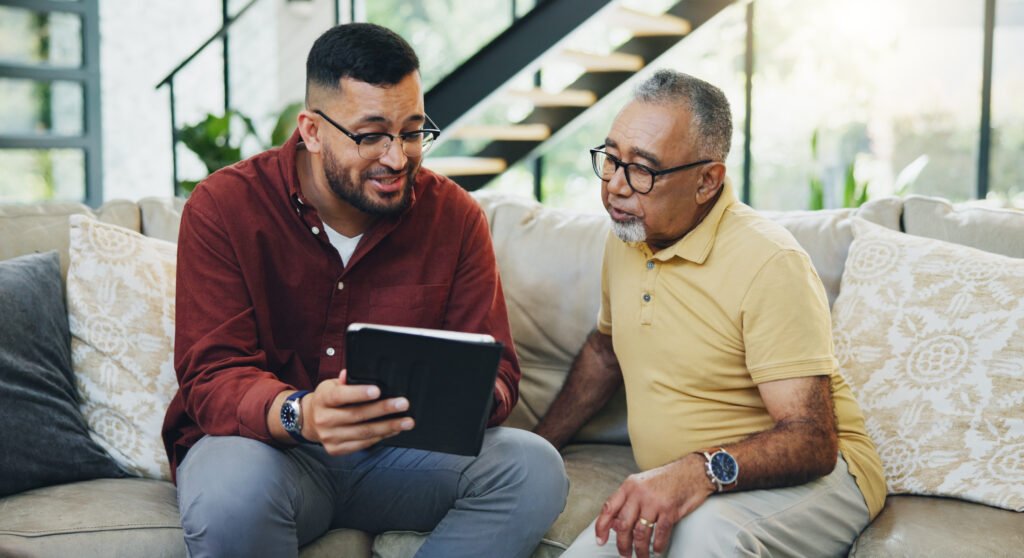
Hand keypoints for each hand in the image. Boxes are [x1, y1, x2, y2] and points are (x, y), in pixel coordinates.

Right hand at [303, 369, 414, 454]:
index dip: (358, 393)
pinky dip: (380, 437)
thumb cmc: (327, 400)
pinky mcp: (336, 449)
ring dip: (388, 427)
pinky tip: (393, 431)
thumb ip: (345, 381)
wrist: (310, 421)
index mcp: (322, 399)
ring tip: (406, 422)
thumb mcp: (331, 386)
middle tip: (403, 404)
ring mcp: (329, 436)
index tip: (377, 390)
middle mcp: (324, 419)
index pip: (340, 396)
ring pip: (363, 432)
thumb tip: (352, 372)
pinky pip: (363, 444)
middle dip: (383, 409)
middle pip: (357, 415)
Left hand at [595, 453, 713, 557]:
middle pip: (623, 525)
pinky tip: (657, 551)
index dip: (601, 527)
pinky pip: (659, 534)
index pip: (609, 508)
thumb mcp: (642, 484)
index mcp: (629, 486)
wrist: (693, 471)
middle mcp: (639, 493)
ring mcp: (654, 501)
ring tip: (641, 556)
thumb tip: (615, 524)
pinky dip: (658, 546)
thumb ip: (628, 501)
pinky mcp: (669, 510)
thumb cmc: (667, 479)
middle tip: (624, 555)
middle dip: (622, 544)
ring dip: (640, 549)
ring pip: (640, 533)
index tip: (600, 540)